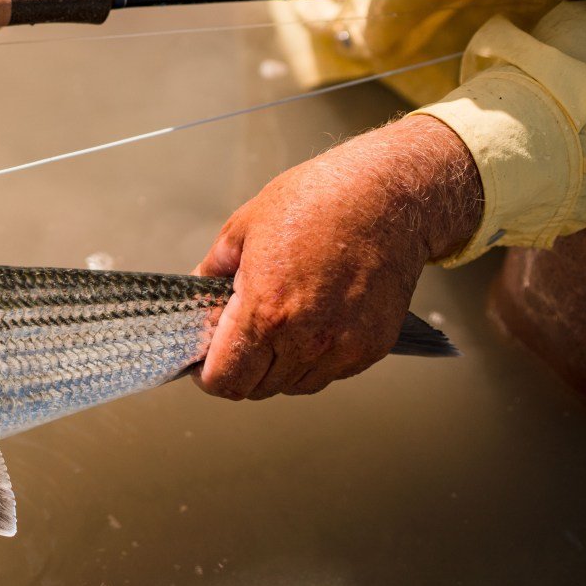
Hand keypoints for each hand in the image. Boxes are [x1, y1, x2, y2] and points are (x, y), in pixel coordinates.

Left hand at [191, 114, 481, 399]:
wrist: (388, 197)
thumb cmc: (319, 201)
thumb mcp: (243, 228)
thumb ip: (212, 271)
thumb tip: (197, 293)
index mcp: (265, 311)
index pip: (225, 381)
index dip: (207, 375)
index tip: (204, 361)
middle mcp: (306, 338)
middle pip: (256, 389)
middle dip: (240, 369)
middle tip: (238, 338)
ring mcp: (343, 347)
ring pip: (293, 385)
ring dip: (278, 366)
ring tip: (278, 324)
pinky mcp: (371, 347)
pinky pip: (330, 372)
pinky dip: (314, 358)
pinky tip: (312, 321)